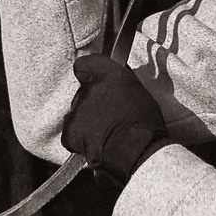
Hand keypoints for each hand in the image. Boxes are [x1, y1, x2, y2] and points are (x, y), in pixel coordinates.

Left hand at [61, 54, 166, 185]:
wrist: (138, 152)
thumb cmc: (145, 127)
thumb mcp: (140, 95)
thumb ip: (121, 86)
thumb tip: (113, 86)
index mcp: (112, 75)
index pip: (85, 64)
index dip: (86, 73)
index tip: (89, 79)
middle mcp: (92, 88)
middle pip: (83, 92)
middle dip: (91, 104)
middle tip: (107, 118)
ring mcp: (79, 108)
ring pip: (77, 113)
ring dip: (86, 122)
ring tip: (104, 135)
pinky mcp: (70, 129)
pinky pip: (70, 133)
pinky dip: (78, 140)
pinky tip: (95, 145)